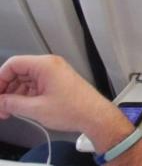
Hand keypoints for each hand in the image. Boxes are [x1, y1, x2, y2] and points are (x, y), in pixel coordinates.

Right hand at [0, 55, 129, 150]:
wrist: (95, 115)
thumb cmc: (74, 109)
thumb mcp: (36, 108)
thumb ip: (12, 103)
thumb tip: (0, 102)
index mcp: (45, 65)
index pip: (13, 64)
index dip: (0, 79)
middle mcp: (50, 65)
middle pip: (18, 72)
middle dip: (6, 89)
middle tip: (0, 106)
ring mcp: (54, 73)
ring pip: (25, 79)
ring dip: (14, 94)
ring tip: (8, 111)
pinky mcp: (57, 82)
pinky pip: (34, 85)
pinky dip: (25, 95)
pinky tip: (20, 108)